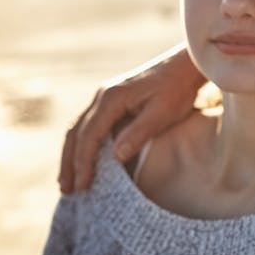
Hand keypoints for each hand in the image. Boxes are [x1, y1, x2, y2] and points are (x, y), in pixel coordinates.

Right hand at [58, 43, 204, 192]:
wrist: (187, 64)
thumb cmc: (178, 88)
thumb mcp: (162, 113)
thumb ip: (138, 133)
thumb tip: (116, 157)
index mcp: (111, 98)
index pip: (89, 136)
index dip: (83, 163)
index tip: (81, 186)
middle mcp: (103, 95)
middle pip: (77, 132)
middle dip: (70, 162)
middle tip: (67, 190)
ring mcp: (106, 96)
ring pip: (80, 128)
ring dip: (73, 154)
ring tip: (70, 181)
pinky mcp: (114, 100)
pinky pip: (92, 124)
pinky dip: (84, 144)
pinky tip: (85, 159)